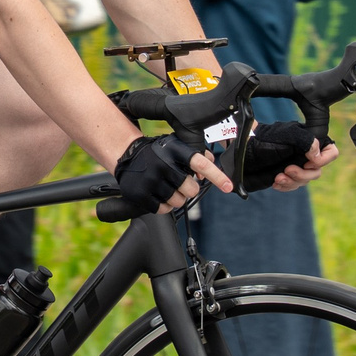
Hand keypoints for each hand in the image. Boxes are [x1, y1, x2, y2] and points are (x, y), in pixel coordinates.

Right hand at [114, 132, 234, 215]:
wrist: (127, 154)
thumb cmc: (157, 152)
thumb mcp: (177, 145)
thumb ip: (198, 155)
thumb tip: (209, 171)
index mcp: (174, 151)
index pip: (200, 163)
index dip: (216, 176)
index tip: (228, 186)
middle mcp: (162, 164)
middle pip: (191, 189)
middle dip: (189, 189)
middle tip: (180, 183)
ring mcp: (151, 180)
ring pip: (178, 201)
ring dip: (176, 198)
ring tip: (167, 187)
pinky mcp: (141, 194)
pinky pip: (163, 210)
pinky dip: (164, 205)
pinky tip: (158, 194)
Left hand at [266, 138, 338, 192]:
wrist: (247, 150)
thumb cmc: (268, 139)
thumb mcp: (289, 135)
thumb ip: (307, 141)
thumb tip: (317, 156)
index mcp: (311, 142)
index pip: (331, 152)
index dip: (324, 160)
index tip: (307, 162)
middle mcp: (306, 155)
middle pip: (316, 171)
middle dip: (302, 174)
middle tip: (286, 170)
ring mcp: (297, 166)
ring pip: (304, 181)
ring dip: (291, 182)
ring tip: (277, 178)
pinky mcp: (286, 176)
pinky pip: (293, 186)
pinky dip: (285, 186)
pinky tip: (275, 183)